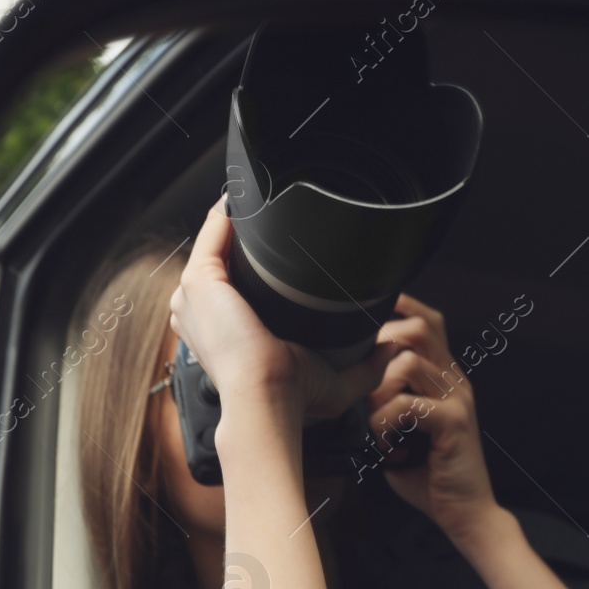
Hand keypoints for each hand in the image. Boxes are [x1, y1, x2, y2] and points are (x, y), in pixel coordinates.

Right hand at [168, 199, 396, 427]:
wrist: (268, 396)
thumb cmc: (291, 397)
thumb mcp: (336, 386)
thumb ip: (368, 368)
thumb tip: (393, 346)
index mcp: (220, 335)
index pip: (232, 289)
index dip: (254, 267)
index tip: (286, 248)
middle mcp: (200, 314)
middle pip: (221, 261)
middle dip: (247, 239)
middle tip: (282, 216)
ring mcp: (195, 296)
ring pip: (214, 242)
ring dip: (238, 218)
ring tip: (268, 194)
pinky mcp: (200, 279)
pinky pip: (212, 230)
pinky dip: (229, 208)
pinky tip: (251, 191)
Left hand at [367, 294, 500, 539]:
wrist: (466, 514)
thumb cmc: (429, 474)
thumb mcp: (403, 430)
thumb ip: (386, 403)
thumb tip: (349, 388)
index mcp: (445, 377)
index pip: (427, 322)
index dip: (402, 308)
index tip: (369, 314)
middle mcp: (455, 380)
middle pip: (419, 329)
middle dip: (382, 346)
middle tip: (368, 387)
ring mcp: (457, 397)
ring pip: (406, 363)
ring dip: (378, 392)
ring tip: (378, 424)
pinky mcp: (454, 420)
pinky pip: (406, 404)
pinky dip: (384, 422)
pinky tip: (386, 444)